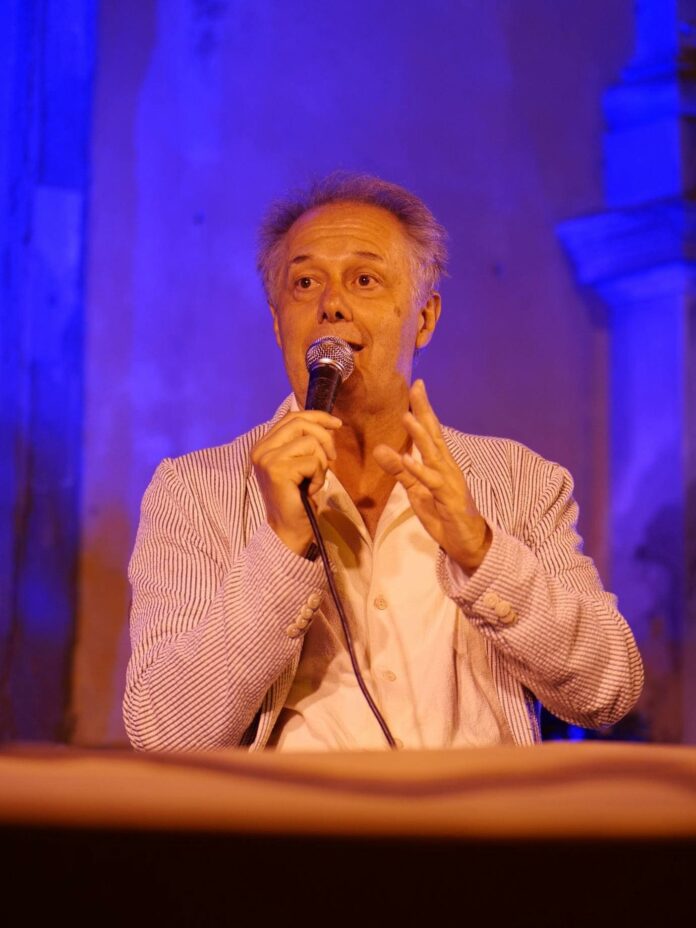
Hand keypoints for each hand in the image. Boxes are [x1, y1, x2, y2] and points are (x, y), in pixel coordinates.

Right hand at [251, 410, 341, 554]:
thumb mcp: (302, 463)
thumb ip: (306, 441)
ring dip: (321, 462)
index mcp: (264, 444)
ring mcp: (267, 459)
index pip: (292, 416)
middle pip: (300, 423)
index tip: (337, 424)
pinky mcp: (277, 471)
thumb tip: (329, 423)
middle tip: (332, 457)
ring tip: (313, 480)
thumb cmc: (298, 497)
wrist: (288, 529)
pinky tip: (310, 489)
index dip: (317, 416)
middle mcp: (261, 449)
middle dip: (324, 437)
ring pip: (310, 442)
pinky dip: (319, 476)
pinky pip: (312, 461)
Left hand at [373, 379, 490, 572]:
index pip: (431, 431)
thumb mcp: (416, 490)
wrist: (467, 542)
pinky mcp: (449, 499)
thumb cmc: (443, 513)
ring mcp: (450, 482)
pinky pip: (432, 483)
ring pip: (434, 455)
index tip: (416, 386)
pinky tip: (408, 460)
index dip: (423, 409)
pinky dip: (420, 471)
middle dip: (425, 411)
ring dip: (421, 436)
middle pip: (435, 434)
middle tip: (417, 388)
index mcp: (440, 463)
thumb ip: (400, 470)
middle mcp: (447, 467)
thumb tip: (380, 448)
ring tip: (408, 417)